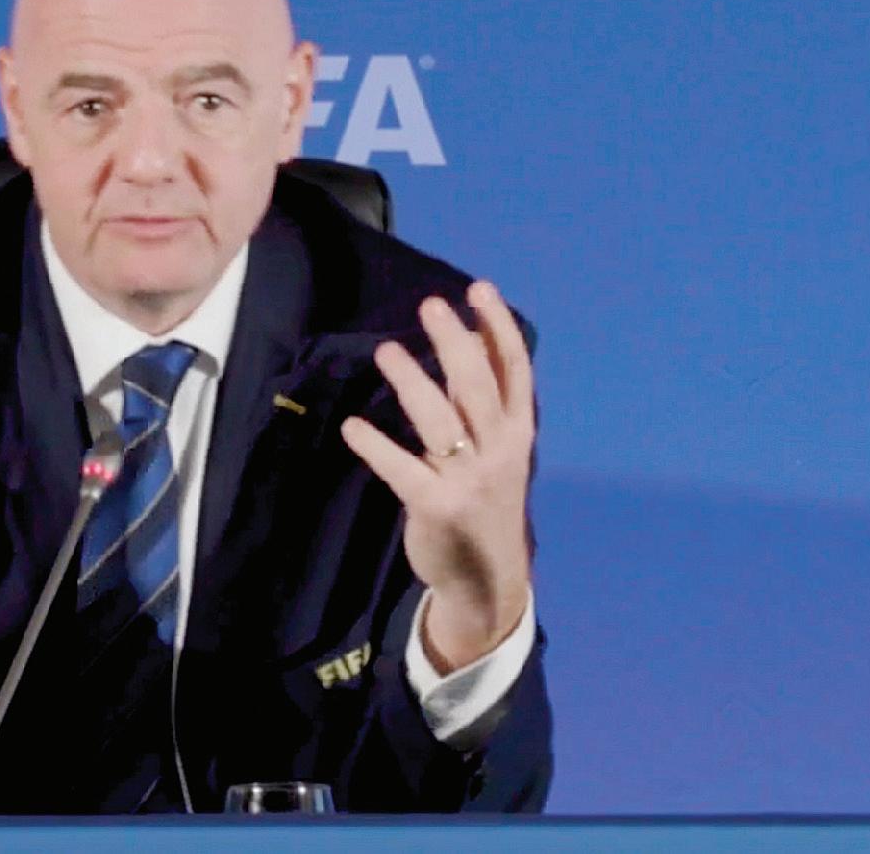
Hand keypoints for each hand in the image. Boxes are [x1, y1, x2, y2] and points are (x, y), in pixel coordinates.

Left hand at [340, 280, 534, 673]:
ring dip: (413, 383)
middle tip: (431, 306)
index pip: (514, 371)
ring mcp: (468, 479)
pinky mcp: (436, 506)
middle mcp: (499, 451)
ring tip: (388, 351)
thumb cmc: (485, 501)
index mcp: (516, 433)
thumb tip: (467, 337)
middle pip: (477, 387)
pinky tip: (353, 426)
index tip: (479, 290)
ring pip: (441, 421)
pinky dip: (376, 446)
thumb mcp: (499, 451)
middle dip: (456, 344)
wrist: (488, 579)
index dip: (498, 329)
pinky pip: (403, 469)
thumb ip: (484, 402)